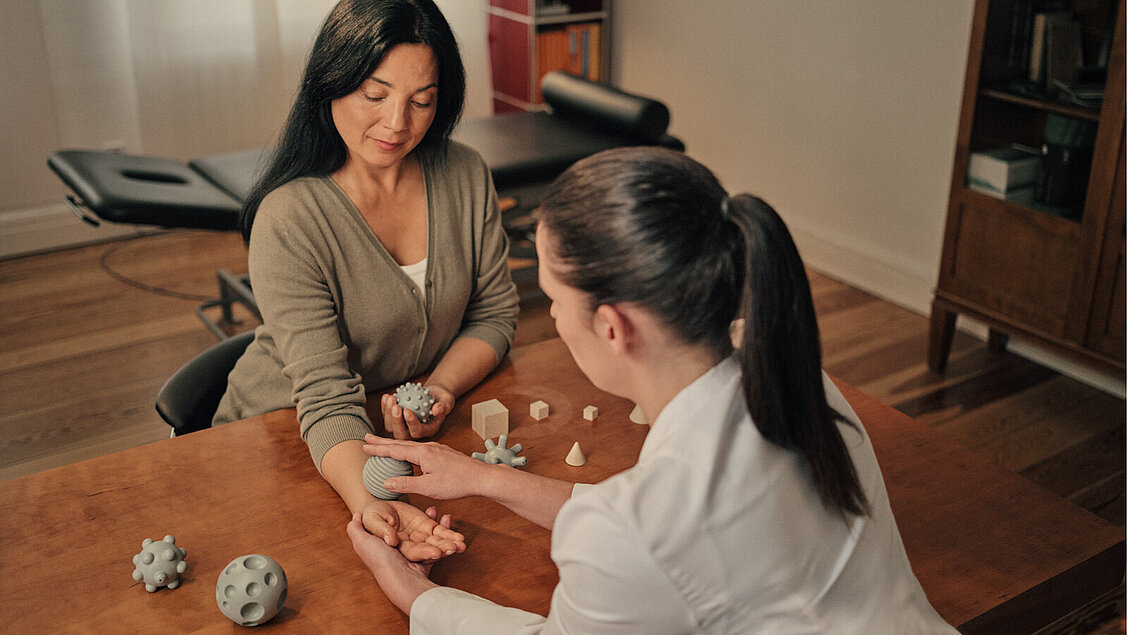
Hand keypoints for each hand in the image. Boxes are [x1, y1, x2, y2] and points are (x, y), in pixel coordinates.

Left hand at [347, 513, 438, 613]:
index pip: (405, 526)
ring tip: (447, 518)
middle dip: (431, 524)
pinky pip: (439, 548)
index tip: (423, 506)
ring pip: (433, 540)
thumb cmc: (379, 559)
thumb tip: (356, 515)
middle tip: (439, 511)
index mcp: (392, 543)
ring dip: (443, 530)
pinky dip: (446, 538)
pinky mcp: (427, 563)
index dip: (413, 516)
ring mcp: (417, 557)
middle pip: (422, 533)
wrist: (398, 579)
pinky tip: (449, 528)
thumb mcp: (362, 541)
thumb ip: (357, 528)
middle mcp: (404, 550)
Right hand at [360, 499, 465, 561]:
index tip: (437, 553)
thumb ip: (381, 531)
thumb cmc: (372, 517)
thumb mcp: (372, 521)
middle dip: (444, 548)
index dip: (425, 554)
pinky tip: (449, 518)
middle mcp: (412, 544)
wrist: (378, 507)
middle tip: (457, 547)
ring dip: (450, 539)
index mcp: (399, 548)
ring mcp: (420, 535)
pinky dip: (445, 524)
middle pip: (430, 548)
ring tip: (461, 539)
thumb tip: (392, 540)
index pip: (414, 554)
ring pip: (438, 539)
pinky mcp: (426, 525)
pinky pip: (438, 526)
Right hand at [363, 433, 493, 499]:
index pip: (395, 450)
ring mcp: (436, 448)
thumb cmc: (457, 483)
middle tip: (366, 437)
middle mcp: (429, 447)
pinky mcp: (442, 453)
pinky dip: (407, 449)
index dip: (378, 448)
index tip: (364, 445)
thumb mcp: (429, 487)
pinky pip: (419, 448)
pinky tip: (409, 454)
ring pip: (410, 445)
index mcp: (423, 453)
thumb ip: (406, 484)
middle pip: (400, 443)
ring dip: (394, 444)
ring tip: (382, 444)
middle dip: (382, 441)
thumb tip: (386, 482)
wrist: (481, 477)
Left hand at [380, 384, 453, 438]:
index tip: (407, 410)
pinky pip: (387, 416)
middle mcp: (414, 432)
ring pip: (391, 427)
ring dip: (388, 414)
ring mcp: (403, 427)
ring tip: (391, 399)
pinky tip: (386, 396)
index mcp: (427, 431)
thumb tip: (437, 410)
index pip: (418, 431)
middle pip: (401, 434)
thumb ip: (443, 406)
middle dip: (396, 421)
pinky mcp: (396, 420)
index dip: (411, 423)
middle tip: (396, 406)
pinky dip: (385, 407)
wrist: (433, 395)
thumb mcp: (447, 401)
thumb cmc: (441, 399)